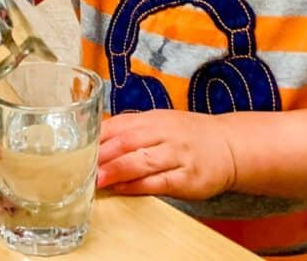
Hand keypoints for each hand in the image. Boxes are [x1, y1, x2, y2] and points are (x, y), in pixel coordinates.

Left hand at [96, 110, 236, 199]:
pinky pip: (159, 182)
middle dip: (104, 154)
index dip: (98, 136)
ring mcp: (178, 155)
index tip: (78, 147)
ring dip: (117, 170)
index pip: (121, 124)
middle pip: (129, 141)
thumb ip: (131, 130)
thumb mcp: (160, 123)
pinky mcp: (188, 178)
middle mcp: (166, 133)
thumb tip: (95, 140)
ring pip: (143, 161)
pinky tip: (122, 188)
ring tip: (97, 179)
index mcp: (155, 118)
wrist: (228, 146)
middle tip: (82, 166)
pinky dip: (137, 186)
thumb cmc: (188, 135)